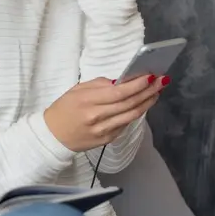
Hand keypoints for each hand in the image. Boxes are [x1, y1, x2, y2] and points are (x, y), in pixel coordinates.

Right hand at [43, 75, 163, 152]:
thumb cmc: (63, 109)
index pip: (119, 92)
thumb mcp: (76, 90)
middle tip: (162, 81)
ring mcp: (103, 130)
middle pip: (129, 103)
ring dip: (147, 103)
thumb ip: (99, 85)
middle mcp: (97, 117)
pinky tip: (142, 105)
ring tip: (156, 93)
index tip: (151, 76)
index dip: (137, 84)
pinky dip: (136, 113)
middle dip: (148, 91)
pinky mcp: (107, 139)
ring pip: (131, 115)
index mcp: (87, 101)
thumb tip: (122, 81)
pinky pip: (126, 124)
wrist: (52, 136)